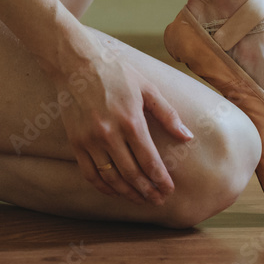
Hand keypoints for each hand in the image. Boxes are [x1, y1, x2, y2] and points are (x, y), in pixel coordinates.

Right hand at [54, 42, 193, 205]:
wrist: (76, 63)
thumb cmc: (115, 73)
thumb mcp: (147, 89)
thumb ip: (168, 115)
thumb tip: (187, 137)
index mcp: (131, 121)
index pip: (150, 161)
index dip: (161, 179)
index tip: (170, 190)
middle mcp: (109, 134)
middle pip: (132, 174)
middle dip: (148, 191)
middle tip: (158, 200)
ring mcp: (90, 140)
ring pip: (111, 178)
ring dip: (127, 193)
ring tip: (140, 199)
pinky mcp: (76, 142)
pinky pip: (90, 173)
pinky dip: (103, 186)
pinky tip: (115, 191)